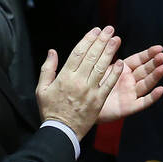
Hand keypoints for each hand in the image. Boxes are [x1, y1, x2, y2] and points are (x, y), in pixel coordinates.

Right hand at [35, 26, 123, 140]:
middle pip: (91, 57)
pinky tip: (120, 63)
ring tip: (116, 40)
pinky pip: (108, 84)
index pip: (78, 53)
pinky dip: (114, 74)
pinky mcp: (98, 101)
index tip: (95, 30)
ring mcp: (89, 91)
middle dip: (101, 41)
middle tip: (109, 29)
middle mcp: (78, 81)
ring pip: (101, 67)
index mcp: (64, 76)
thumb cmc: (50, 109)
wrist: (60, 131)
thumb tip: (52, 51)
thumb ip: (47, 68)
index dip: (88, 40)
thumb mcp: (42, 88)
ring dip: (109, 52)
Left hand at [96, 43, 162, 122]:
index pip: (138, 60)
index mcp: (123, 70)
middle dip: (154, 63)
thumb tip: (114, 37)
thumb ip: (107, 55)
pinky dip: (152, 97)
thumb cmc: (91, 85)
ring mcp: (130, 94)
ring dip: (155, 76)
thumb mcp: (100, 68)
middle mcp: (129, 81)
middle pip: (144, 71)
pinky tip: (160, 89)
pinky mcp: (129, 107)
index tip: (159, 48)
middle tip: (162, 55)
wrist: (83, 105)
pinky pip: (143, 102)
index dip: (148, 54)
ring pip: (146, 84)